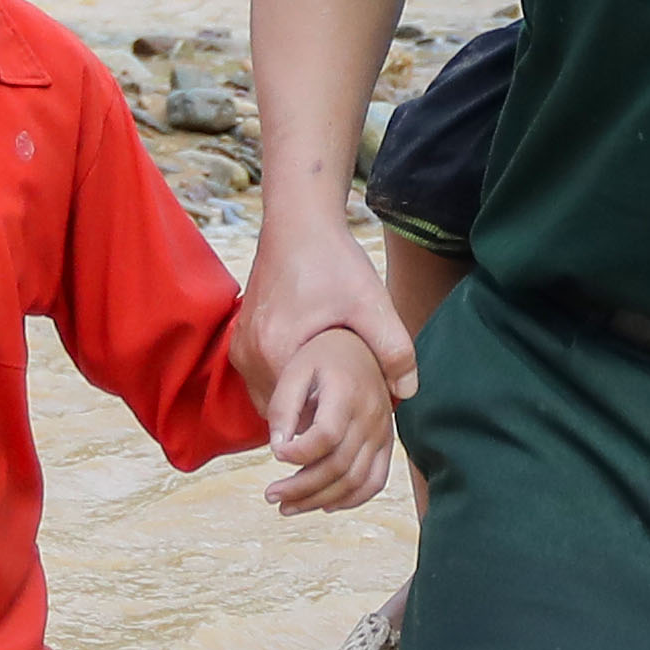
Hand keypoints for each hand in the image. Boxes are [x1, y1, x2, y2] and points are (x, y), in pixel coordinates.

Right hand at [244, 209, 414, 438]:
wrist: (297, 222)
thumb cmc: (333, 260)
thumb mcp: (372, 304)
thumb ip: (394, 349)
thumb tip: (408, 392)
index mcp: (278, 353)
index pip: (299, 420)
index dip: (328, 427)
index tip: (354, 419)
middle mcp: (250, 357)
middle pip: (281, 417)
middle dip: (312, 420)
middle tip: (348, 409)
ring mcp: (240, 349)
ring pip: (269, 401)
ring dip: (297, 404)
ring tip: (333, 394)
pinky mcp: (240, 338)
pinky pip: (261, 380)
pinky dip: (285, 385)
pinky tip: (315, 374)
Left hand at [266, 320, 396, 511]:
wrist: (361, 347)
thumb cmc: (321, 358)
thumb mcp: (295, 371)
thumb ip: (284, 407)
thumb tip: (278, 449)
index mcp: (347, 392)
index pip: (327, 435)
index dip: (298, 452)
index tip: (275, 453)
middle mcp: (371, 415)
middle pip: (338, 465)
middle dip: (301, 488)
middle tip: (270, 495)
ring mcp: (382, 433)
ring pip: (355, 481)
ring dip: (319, 500)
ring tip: (287, 507)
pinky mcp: (386, 444)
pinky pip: (375, 482)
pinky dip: (350, 500)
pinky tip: (323, 504)